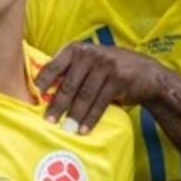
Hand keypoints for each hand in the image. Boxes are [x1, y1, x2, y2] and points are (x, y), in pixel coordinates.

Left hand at [35, 43, 163, 132]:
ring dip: (74, 115)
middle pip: (69, 84)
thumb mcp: (90, 64)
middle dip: (58, 105)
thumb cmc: (109, 70)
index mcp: (77, 49)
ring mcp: (105, 65)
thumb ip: (71, 73)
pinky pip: (100, 103)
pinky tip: (83, 130)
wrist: (146, 72)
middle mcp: (90, 54)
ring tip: (66, 130)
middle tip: (48, 121)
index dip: (43, 82)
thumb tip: (44, 95)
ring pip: (85, 95)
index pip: (54, 65)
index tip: (34, 98)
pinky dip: (91, 119)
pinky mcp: (118, 79)